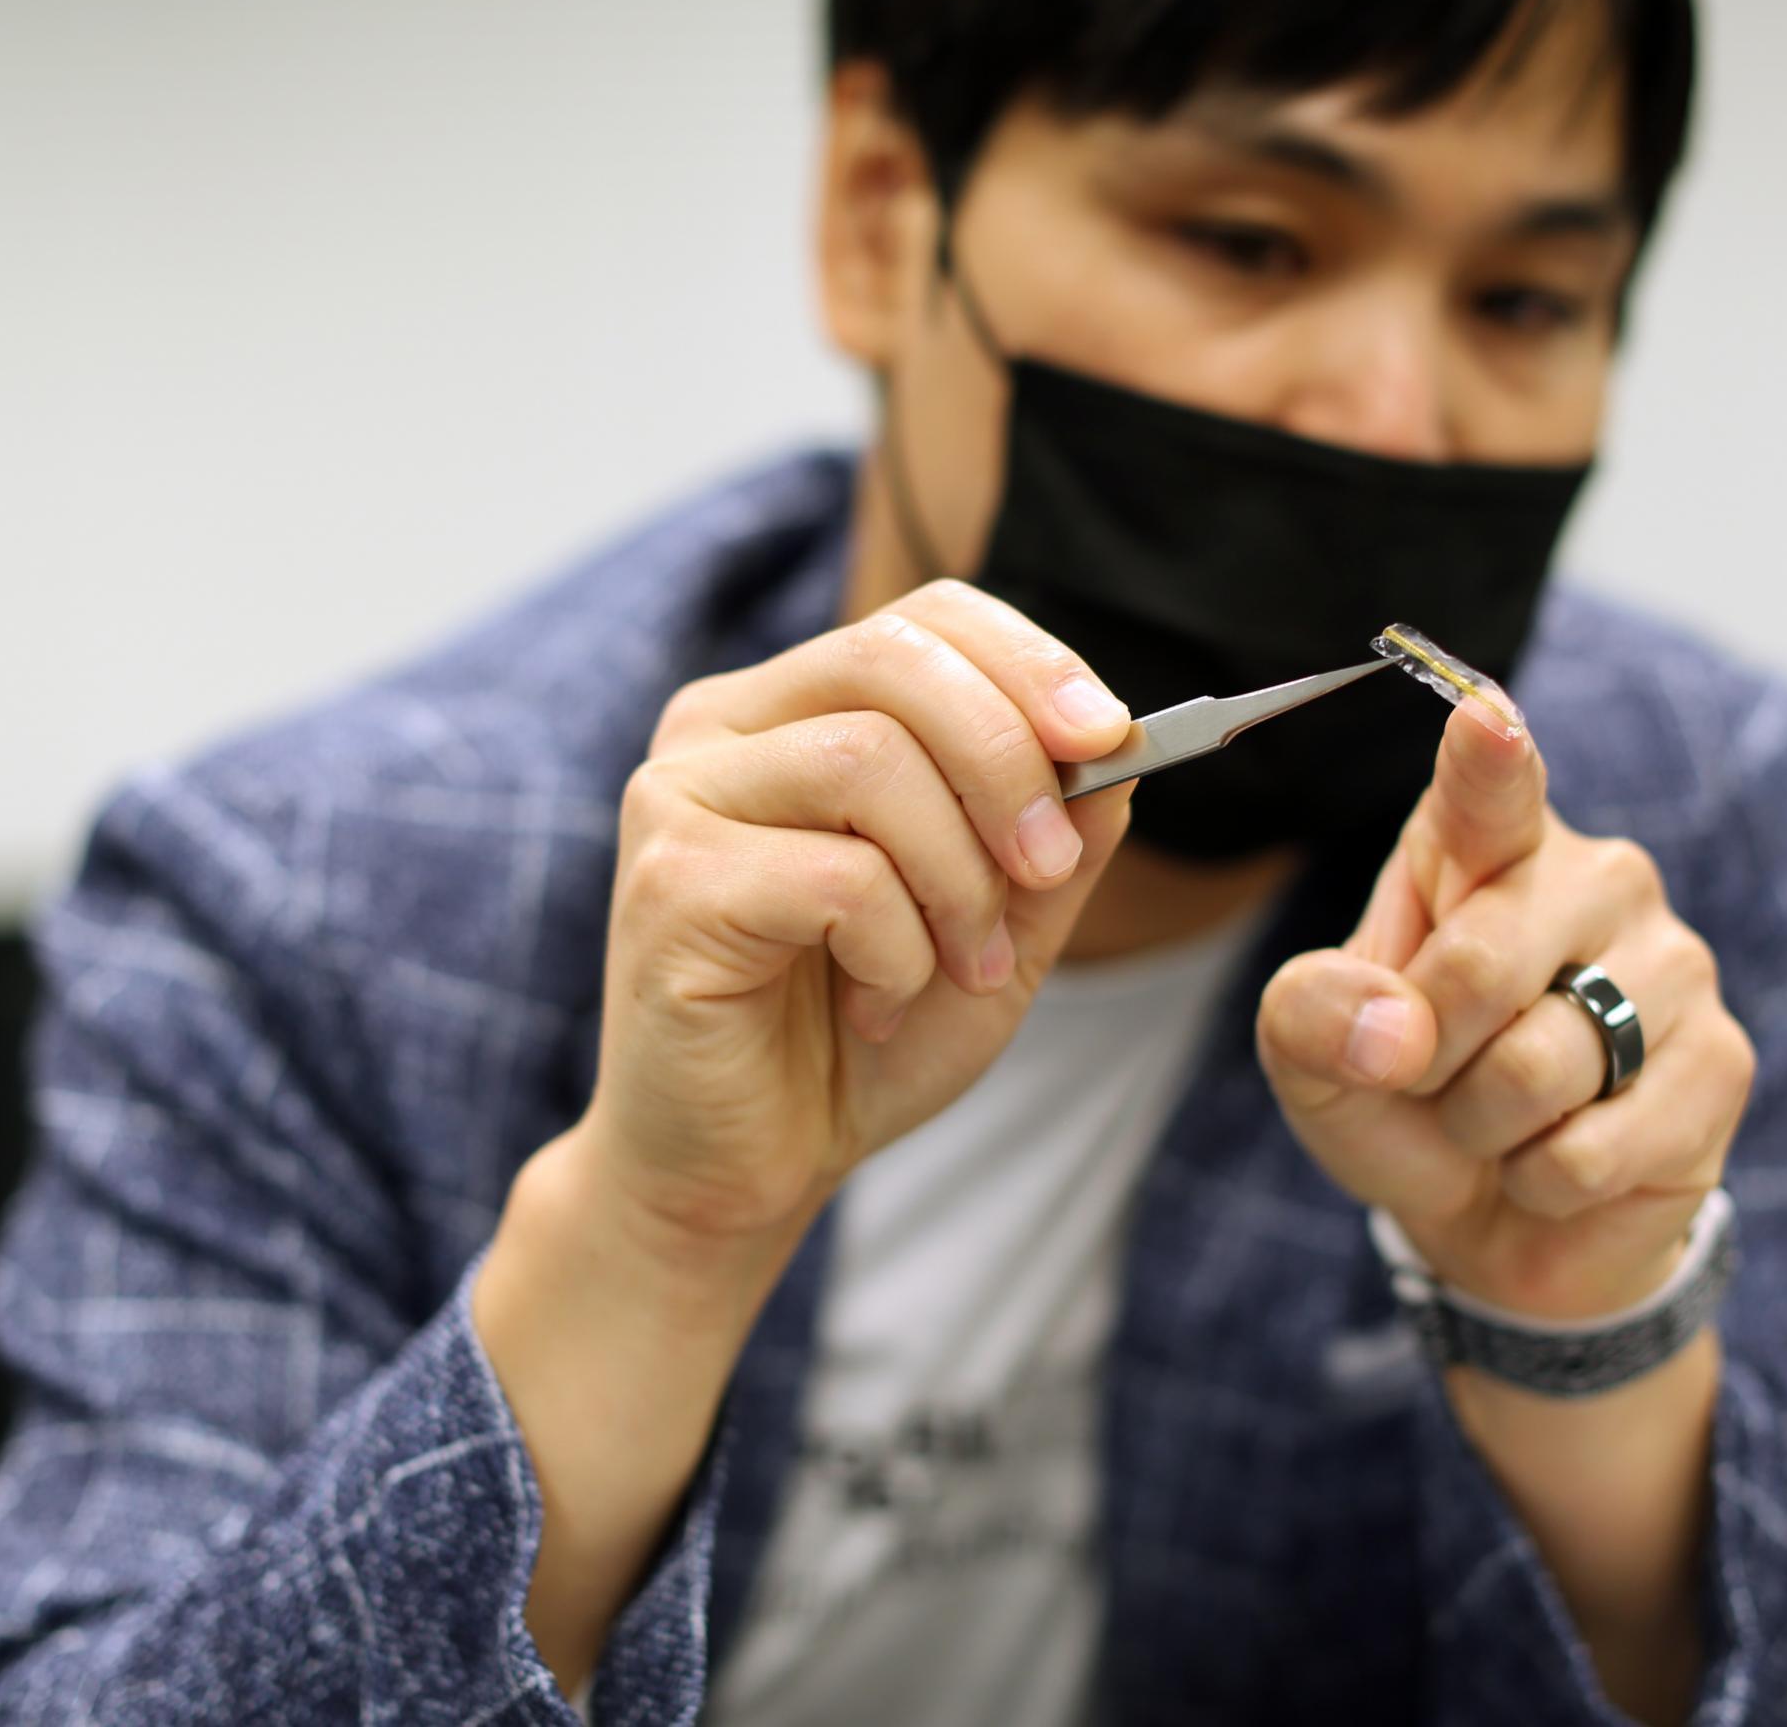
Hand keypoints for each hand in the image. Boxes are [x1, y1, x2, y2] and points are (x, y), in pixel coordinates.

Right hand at [566, 578, 1138, 1256]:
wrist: (749, 1168)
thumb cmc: (862, 1036)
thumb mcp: (999, 922)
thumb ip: (1057, 830)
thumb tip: (1117, 746)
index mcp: (795, 707)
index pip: (923, 618)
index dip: (1028, 661)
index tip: (1108, 738)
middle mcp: (720, 725)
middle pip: (890, 660)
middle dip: (1007, 761)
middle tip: (1051, 870)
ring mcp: (678, 795)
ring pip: (867, 761)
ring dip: (956, 879)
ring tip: (963, 968)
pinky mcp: (668, 883)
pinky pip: (835, 875)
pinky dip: (896, 950)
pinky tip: (879, 1007)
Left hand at [1257, 700, 1753, 1320]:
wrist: (1494, 1219)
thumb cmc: (1403, 1101)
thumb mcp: (1313, 1058)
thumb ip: (1311, 1016)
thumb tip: (1388, 1033)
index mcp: (1486, 847)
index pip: (1491, 787)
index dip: (1488, 755)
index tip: (1484, 720)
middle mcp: (1596, 879)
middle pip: (1482, 964)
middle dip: (1422, 1057)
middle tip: (1427, 1078)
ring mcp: (1673, 965)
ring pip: (1540, 1066)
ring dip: (1483, 1127)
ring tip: (1497, 1119)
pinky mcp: (1721, 1062)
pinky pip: (1592, 1149)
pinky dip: (1542, 1181)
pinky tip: (1554, 1161)